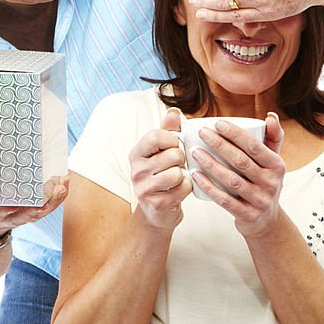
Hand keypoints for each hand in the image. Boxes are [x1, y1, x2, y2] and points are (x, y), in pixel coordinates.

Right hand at [0, 175, 68, 246]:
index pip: (2, 212)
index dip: (12, 207)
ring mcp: (18, 218)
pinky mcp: (25, 214)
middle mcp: (6, 219)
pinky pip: (42, 208)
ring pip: (39, 212)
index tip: (22, 198)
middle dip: (44, 202)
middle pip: (28, 213)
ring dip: (54, 199)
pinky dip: (54, 198)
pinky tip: (63, 184)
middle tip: (55, 186)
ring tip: (65, 182)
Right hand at [130, 108, 192, 230]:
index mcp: (136, 153)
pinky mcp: (157, 203)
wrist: (157, 212)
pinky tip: (179, 190)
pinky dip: (187, 188)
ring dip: (183, 175)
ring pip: (178, 172)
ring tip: (176, 178)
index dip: (172, 139)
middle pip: (173, 154)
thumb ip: (168, 130)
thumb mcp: (161, 151)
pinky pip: (184, 187)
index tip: (174, 146)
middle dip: (181, 159)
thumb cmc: (161, 175)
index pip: (156, 136)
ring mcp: (144, 188)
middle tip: (176, 166)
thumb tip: (174, 111)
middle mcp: (136, 170)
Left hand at [190, 113, 285, 237]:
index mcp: (277, 166)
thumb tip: (270, 116)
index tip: (217, 123)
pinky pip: (225, 200)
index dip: (235, 134)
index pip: (254, 146)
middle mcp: (271, 183)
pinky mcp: (248, 215)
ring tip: (195, 152)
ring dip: (211, 164)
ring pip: (231, 180)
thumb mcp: (273, 162)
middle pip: (241, 161)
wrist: (267, 221)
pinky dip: (209, 187)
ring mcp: (260, 200)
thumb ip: (273, 138)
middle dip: (219, 144)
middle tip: (202, 133)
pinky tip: (196, 176)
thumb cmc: (264, 183)